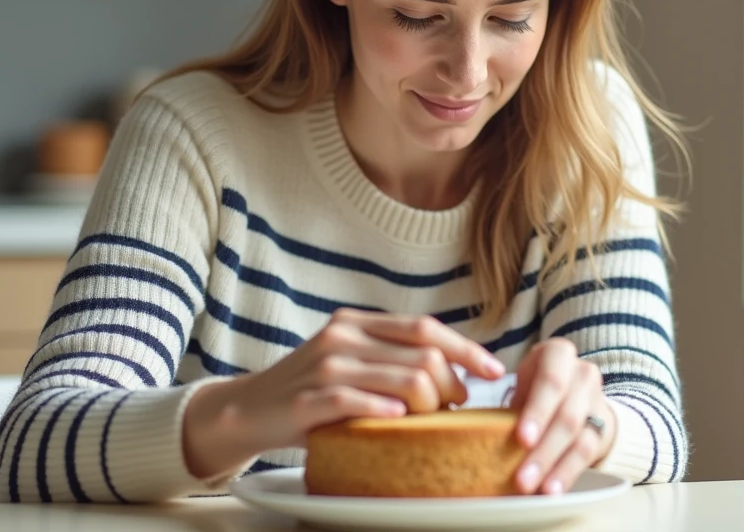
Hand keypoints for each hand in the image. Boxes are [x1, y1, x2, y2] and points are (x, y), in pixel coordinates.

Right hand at [183, 309, 504, 477]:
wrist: (249, 409)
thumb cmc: (311, 392)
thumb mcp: (351, 363)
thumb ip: (391, 360)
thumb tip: (454, 377)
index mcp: (358, 322)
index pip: (425, 328)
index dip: (465, 348)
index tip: (494, 370)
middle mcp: (343, 335)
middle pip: (422, 354)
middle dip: (451, 385)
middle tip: (455, 408)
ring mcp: (325, 364)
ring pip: (402, 379)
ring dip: (428, 405)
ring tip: (430, 420)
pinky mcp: (310, 396)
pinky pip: (360, 401)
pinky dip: (386, 412)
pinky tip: (398, 421)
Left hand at [508, 338, 615, 494]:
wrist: (578, 393)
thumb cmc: (537, 388)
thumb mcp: (524, 385)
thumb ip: (509, 407)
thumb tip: (473, 438)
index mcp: (558, 354)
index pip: (551, 382)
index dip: (538, 411)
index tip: (522, 439)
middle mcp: (582, 374)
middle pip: (566, 415)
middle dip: (543, 449)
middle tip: (522, 478)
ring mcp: (596, 401)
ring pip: (578, 437)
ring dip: (554, 466)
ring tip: (536, 489)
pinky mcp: (602, 428)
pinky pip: (587, 453)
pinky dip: (567, 473)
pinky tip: (553, 489)